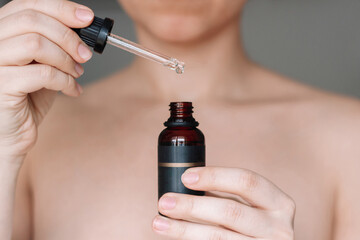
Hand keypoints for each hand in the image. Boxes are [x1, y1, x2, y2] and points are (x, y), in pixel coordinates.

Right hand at [0, 0, 93, 160]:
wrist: (11, 135)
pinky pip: (42, 73)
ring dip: (65, 59)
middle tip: (85, 54)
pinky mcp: (1, 85)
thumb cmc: (26, 100)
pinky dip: (65, 81)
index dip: (61, 8)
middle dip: (68, 36)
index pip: (27, 5)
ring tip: (77, 73)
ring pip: (35, 43)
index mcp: (1, 33)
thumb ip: (55, 46)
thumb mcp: (43, 65)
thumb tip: (83, 29)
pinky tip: (72, 90)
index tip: (87, 17)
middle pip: (32, 20)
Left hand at [153, 167, 294, 239]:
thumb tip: (183, 185)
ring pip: (219, 238)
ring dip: (184, 230)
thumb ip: (226, 196)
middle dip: (192, 206)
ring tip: (159, 223)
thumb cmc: (252, 228)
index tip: (185, 177)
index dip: (214, 177)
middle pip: (230, 212)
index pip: (247, 182)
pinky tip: (177, 238)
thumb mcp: (249, 208)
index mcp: (279, 203)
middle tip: (164, 202)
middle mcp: (279, 228)